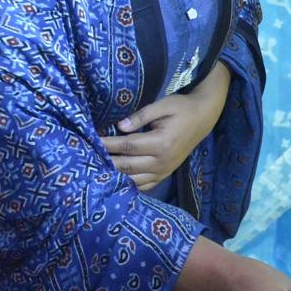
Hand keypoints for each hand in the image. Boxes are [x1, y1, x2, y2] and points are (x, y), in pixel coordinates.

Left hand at [102, 73, 227, 189]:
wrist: (203, 118)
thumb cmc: (181, 108)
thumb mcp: (162, 105)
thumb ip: (141, 116)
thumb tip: (120, 126)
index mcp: (161, 142)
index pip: (127, 146)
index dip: (108, 144)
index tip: (92, 141)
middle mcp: (162, 161)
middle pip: (128, 166)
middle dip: (106, 163)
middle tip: (87, 160)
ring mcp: (165, 170)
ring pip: (135, 180)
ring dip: (116, 176)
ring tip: (97, 171)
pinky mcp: (165, 174)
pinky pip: (145, 185)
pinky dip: (130, 185)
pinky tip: (116, 181)